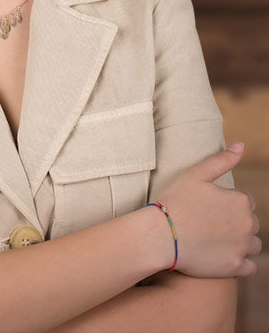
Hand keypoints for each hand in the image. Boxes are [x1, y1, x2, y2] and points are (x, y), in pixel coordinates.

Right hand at [155, 142, 260, 277]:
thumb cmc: (174, 201)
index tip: (208, 206)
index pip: (245, 200)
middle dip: (236, 222)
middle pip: (251, 223)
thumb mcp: (195, 174)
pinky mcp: (235, 267)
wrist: (160, 235)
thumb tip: (241, 146)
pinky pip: (249, 266)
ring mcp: (243, 247)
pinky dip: (240, 262)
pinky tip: (221, 255)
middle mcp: (248, 224)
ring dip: (241, 242)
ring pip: (253, 244)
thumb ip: (221, 160)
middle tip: (209, 222)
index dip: (227, 202)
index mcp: (240, 200)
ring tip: (215, 239)